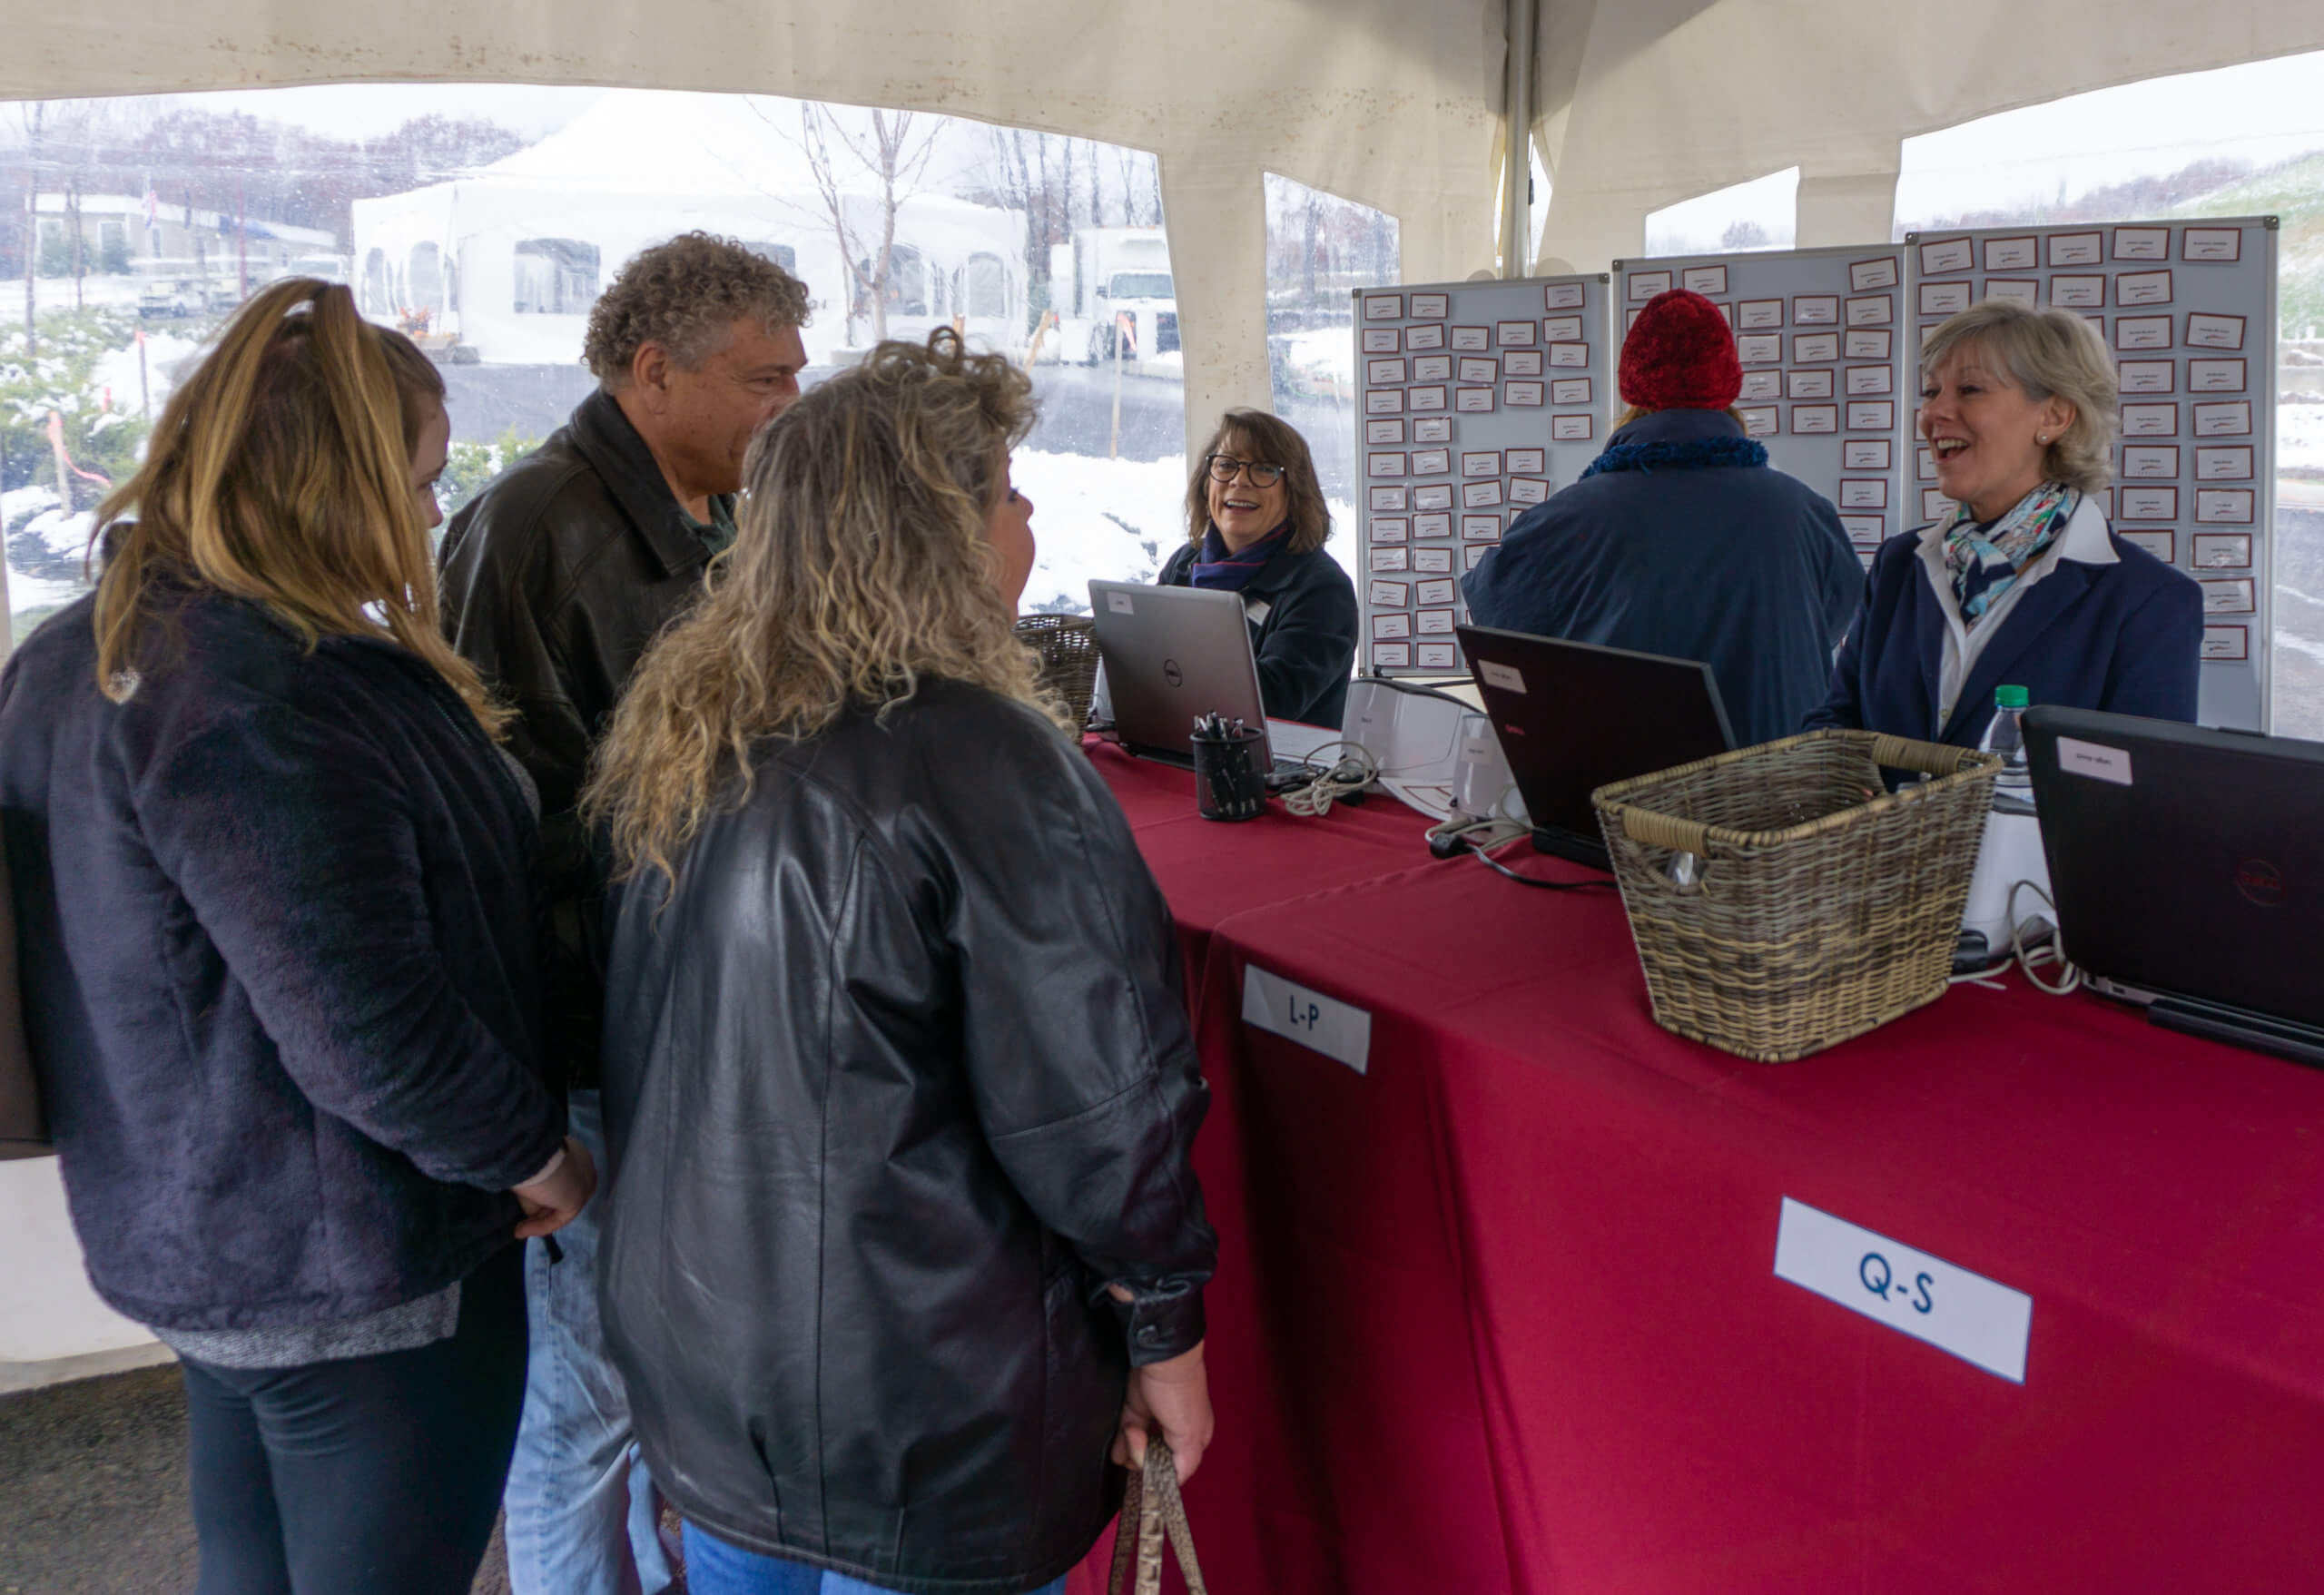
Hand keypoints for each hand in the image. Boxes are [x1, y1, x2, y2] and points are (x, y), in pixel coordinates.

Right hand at [512, 1135, 595, 1238]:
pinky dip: (540, 1226)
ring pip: (560, 1207)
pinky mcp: (578, 1199)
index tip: (529, 1206)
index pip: (566, 1178)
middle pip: (565, 1195)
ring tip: (518, 1229)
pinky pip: (559, 1218)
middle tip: (524, 1221)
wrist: (530, 1151)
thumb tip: (529, 1207)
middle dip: (545, 1210)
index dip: (548, 1196)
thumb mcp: (530, 1169)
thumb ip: (535, 1185)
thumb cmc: (526, 1155)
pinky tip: (521, 1230)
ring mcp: (585, 1184)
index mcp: (575, 1153)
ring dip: (538, 1221)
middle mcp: (585, 1167)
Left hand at [1111, 1339, 1211, 1485]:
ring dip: (1129, 1448)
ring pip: (1137, 1449)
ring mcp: (1154, 1421)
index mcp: (1194, 1439)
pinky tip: (1119, 1444)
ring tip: (1132, 1428)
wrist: (1159, 1357)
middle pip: (1153, 1461)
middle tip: (1140, 1435)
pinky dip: (1119, 1444)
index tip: (1149, 1465)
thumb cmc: (1181, 1393)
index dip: (1158, 1472)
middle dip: (1142, 1456)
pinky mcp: (1136, 1410)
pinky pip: (1125, 1435)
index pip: (1175, 1471)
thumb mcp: (1189, 1436)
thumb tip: (1172, 1483)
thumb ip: (1185, 1464)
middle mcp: (1174, 1433)